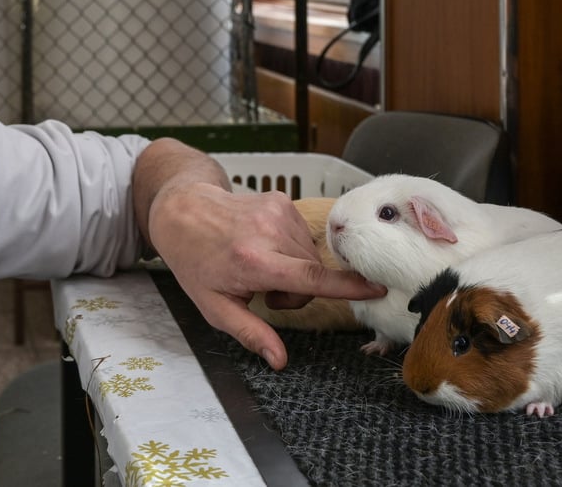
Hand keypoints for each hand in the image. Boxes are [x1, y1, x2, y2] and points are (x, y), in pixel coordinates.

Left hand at [147, 183, 385, 369]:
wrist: (183, 211)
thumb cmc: (195, 261)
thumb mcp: (214, 306)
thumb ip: (250, 333)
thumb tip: (279, 361)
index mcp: (253, 261)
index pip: (310, 277)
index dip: (346, 287)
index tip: (377, 288)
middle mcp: (269, 232)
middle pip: (312, 275)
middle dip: (295, 291)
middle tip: (263, 291)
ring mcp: (278, 212)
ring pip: (310, 257)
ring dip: (294, 270)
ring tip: (261, 266)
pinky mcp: (282, 202)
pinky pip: (303, 237)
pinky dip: (290, 248)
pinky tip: (264, 245)